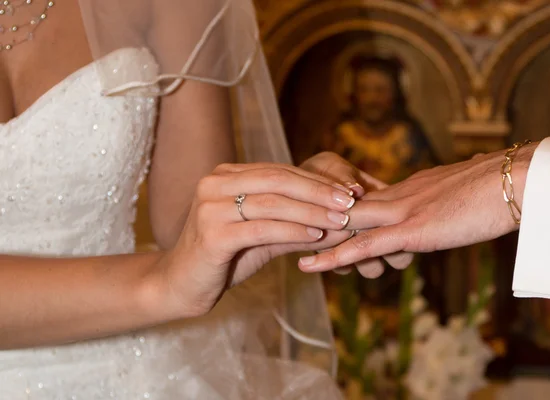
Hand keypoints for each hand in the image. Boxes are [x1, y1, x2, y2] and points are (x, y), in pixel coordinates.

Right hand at [152, 163, 355, 316]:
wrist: (181, 284)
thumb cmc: (224, 257)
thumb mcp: (262, 235)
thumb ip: (295, 224)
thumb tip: (339, 220)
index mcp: (225, 176)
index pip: (279, 172)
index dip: (315, 181)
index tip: (347, 192)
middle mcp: (214, 184)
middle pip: (277, 181)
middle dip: (318, 192)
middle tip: (350, 203)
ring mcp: (210, 207)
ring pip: (272, 203)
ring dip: (311, 213)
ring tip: (340, 222)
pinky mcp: (211, 234)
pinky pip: (261, 229)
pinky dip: (292, 232)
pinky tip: (315, 237)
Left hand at [297, 144, 536, 272]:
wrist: (516, 180)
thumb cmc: (496, 190)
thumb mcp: (456, 200)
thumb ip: (435, 211)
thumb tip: (428, 224)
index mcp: (406, 188)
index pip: (360, 200)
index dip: (331, 209)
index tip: (305, 214)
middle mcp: (396, 195)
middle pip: (343, 209)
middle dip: (312, 220)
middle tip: (280, 229)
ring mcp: (400, 211)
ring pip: (345, 225)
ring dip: (313, 236)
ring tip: (281, 246)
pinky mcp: (410, 229)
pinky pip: (364, 245)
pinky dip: (334, 255)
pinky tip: (309, 263)